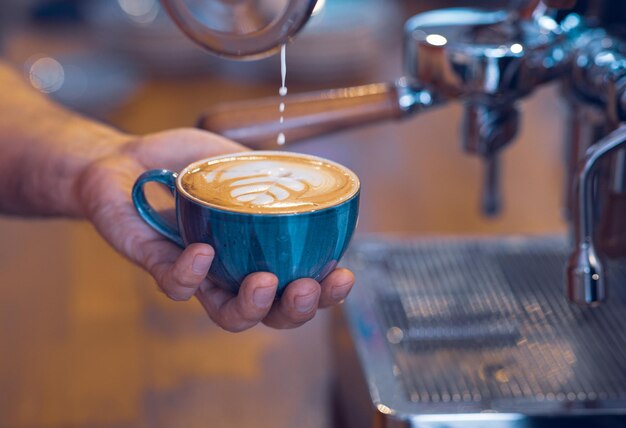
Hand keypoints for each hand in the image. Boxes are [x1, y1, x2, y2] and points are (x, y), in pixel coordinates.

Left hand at [77, 128, 354, 330]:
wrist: (125, 159)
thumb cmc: (183, 164)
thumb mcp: (235, 160)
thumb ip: (269, 172)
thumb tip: (310, 174)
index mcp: (256, 253)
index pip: (296, 285)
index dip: (324, 293)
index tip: (345, 275)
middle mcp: (230, 273)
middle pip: (270, 313)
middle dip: (296, 311)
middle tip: (308, 288)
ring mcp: (197, 276)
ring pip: (228, 315)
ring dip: (253, 307)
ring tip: (265, 281)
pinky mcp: (158, 266)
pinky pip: (177, 284)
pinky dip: (193, 272)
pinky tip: (205, 251)